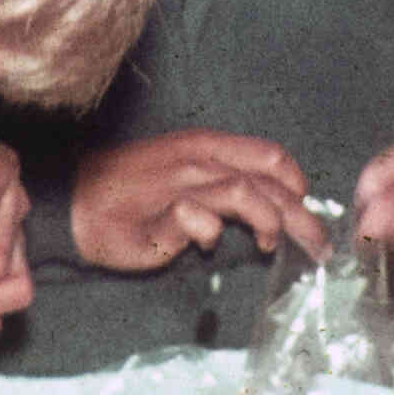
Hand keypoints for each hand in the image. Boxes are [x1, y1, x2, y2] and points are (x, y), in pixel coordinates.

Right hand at [68, 131, 331, 271]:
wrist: (75, 202)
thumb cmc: (132, 194)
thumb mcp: (185, 178)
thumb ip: (223, 186)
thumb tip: (268, 209)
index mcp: (207, 148)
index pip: (267, 156)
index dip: (296, 181)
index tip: (306, 206)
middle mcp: (197, 161)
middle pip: (266, 181)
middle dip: (301, 215)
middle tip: (319, 247)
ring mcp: (178, 186)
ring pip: (241, 192)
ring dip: (267, 220)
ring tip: (270, 245)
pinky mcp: (158, 216)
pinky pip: (195, 217)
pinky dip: (210, 231)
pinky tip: (208, 244)